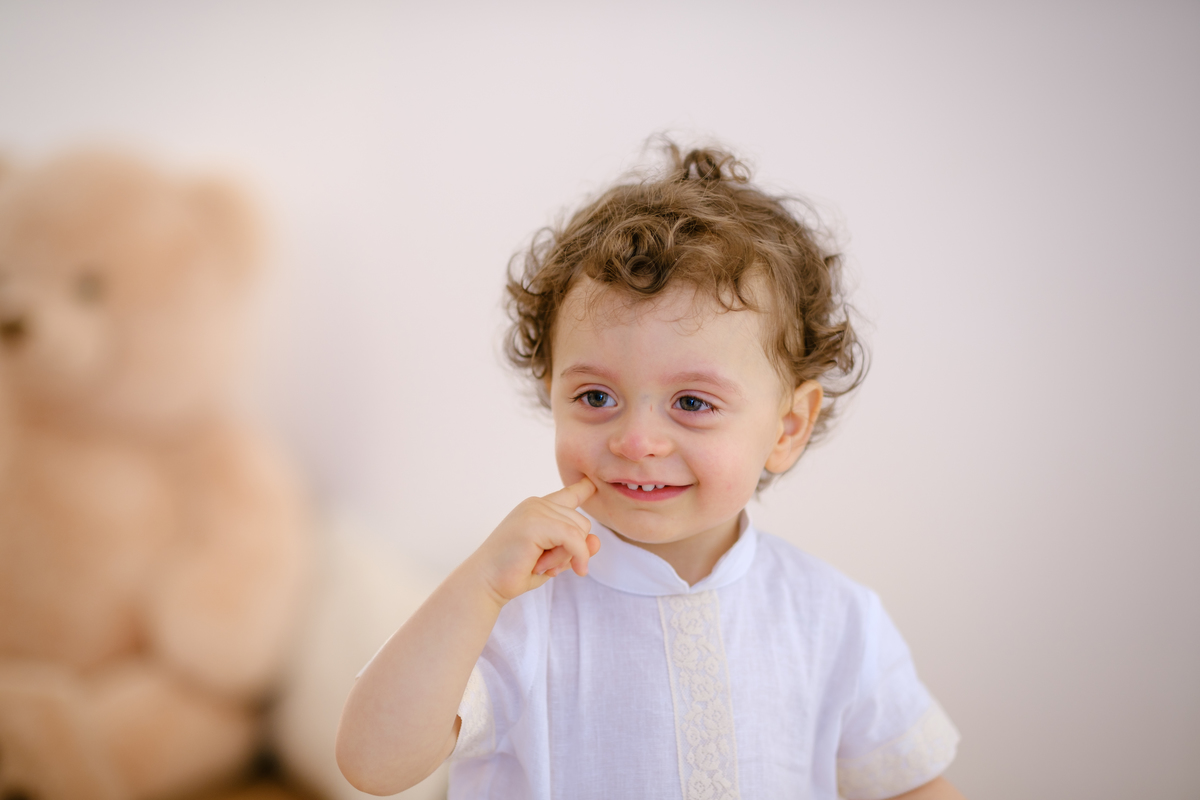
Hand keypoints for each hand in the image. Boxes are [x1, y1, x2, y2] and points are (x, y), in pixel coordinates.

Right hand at [467, 478, 600, 605]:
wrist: (485, 582)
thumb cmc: (516, 572)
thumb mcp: (554, 559)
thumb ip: (576, 548)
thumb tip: (596, 541)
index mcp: (539, 508)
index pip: (570, 493)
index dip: (584, 488)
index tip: (593, 482)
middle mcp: (537, 503)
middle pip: (582, 523)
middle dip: (572, 549)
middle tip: (544, 564)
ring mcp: (535, 511)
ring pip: (579, 532)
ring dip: (566, 557)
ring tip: (538, 564)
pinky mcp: (535, 524)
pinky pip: (574, 539)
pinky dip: (576, 557)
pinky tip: (560, 571)